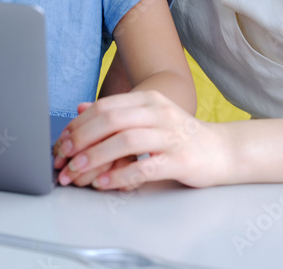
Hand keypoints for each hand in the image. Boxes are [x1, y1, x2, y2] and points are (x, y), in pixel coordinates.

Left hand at [53, 92, 218, 189]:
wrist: (221, 151)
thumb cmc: (179, 136)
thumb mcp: (147, 117)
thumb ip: (116, 113)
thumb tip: (81, 109)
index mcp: (147, 100)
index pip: (105, 107)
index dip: (79, 125)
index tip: (61, 143)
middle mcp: (158, 113)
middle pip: (111, 120)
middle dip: (81, 140)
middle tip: (63, 158)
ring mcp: (171, 135)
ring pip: (125, 141)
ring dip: (96, 157)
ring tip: (77, 172)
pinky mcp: (180, 160)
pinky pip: (145, 166)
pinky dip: (120, 175)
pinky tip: (104, 183)